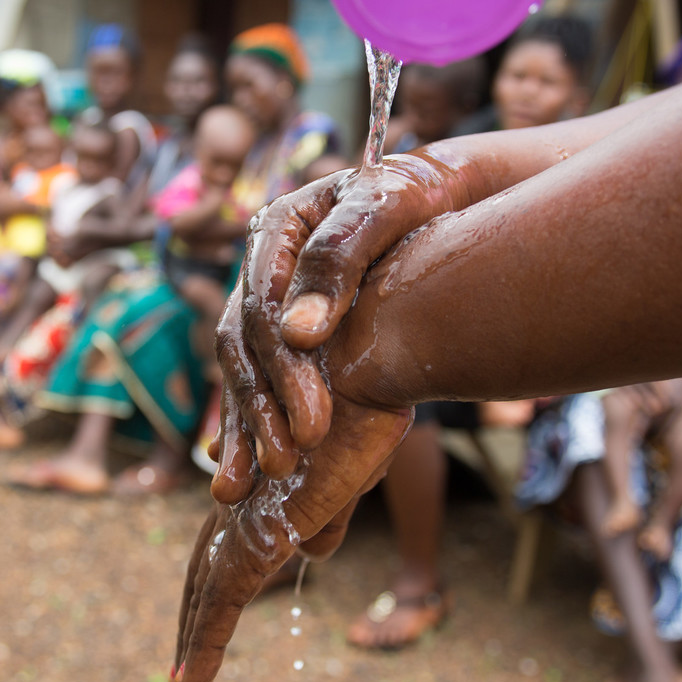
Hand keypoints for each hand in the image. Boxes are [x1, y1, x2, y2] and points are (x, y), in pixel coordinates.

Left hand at [172, 393, 412, 681]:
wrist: (363, 366)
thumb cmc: (365, 406)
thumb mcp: (350, 474)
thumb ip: (329, 512)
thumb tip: (312, 554)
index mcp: (263, 480)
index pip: (229, 536)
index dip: (215, 575)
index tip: (207, 606)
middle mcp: (245, 497)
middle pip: (208, 564)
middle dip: (196, 611)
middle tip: (183, 658)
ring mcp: (247, 516)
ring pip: (207, 589)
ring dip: (193, 640)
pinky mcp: (260, 536)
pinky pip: (220, 602)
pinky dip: (202, 647)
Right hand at [214, 153, 470, 490]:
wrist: (439, 196)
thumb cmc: (416, 195)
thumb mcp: (386, 205)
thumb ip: (340, 259)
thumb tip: (299, 334)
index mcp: (277, 231)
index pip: (262, 306)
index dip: (281, 368)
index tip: (314, 424)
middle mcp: (262, 269)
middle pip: (244, 344)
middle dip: (262, 408)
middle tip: (288, 462)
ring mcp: (270, 302)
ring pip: (242, 368)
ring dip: (246, 426)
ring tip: (246, 487)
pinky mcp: (286, 334)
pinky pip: (261, 380)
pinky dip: (256, 424)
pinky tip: (252, 472)